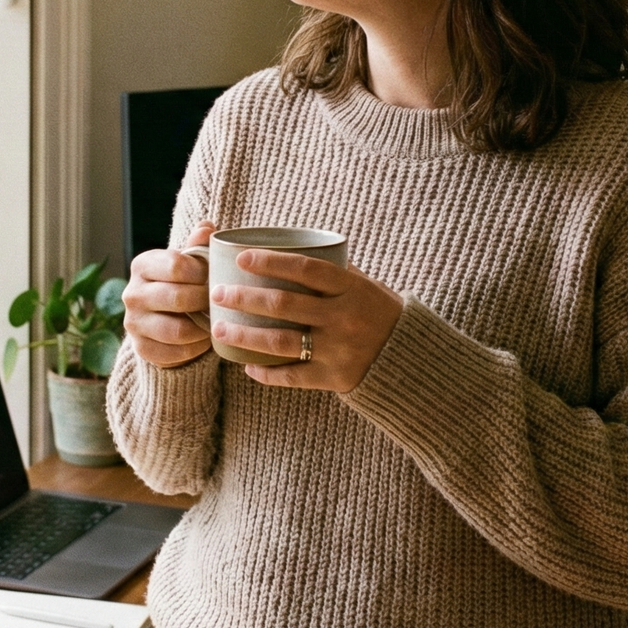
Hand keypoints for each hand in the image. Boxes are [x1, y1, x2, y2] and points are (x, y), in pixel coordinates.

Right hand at [120, 223, 215, 367]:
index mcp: (142, 265)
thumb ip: (198, 244)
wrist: (166, 318)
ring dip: (203, 328)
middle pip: (177, 298)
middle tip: (221, 301)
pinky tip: (205, 340)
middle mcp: (132, 293)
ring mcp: (133, 323)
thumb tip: (207, 227)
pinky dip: (195, 349)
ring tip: (216, 322)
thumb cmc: (183, 282)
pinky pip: (174, 353)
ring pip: (177, 330)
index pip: (175, 265)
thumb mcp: (189, 261)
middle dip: (205, 301)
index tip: (215, 276)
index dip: (202, 272)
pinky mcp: (142, 349)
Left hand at [211, 250, 402, 392]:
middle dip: (244, 298)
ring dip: (244, 335)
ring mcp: (337, 349)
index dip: (271, 261)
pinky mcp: (334, 378)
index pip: (305, 269)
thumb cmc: (379, 313)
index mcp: (350, 289)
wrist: (410, 358)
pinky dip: (266, 373)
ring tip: (219, 329)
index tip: (242, 258)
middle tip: (217, 293)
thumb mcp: (365, 285)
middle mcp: (343, 317)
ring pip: (279, 342)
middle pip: (283, 305)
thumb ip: (333, 271)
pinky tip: (246, 366)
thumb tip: (291, 249)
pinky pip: (292, 376)